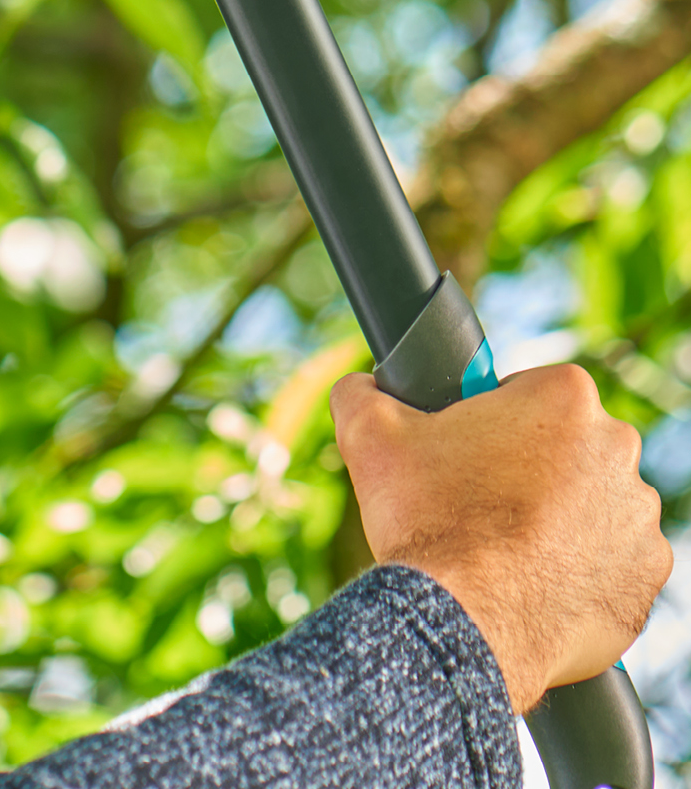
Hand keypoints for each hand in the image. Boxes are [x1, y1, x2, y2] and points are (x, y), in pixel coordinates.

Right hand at [334, 364, 669, 712]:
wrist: (467, 621)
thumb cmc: (427, 520)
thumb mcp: (369, 433)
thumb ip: (363, 390)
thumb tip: (361, 385)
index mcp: (564, 399)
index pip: (530, 388)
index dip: (493, 415)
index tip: (468, 445)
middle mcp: (618, 451)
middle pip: (568, 444)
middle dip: (531, 464)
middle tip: (480, 495)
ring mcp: (639, 520)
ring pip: (593, 503)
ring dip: (560, 516)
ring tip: (505, 543)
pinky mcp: (646, 579)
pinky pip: (613, 562)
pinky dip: (580, 568)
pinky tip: (534, 577)